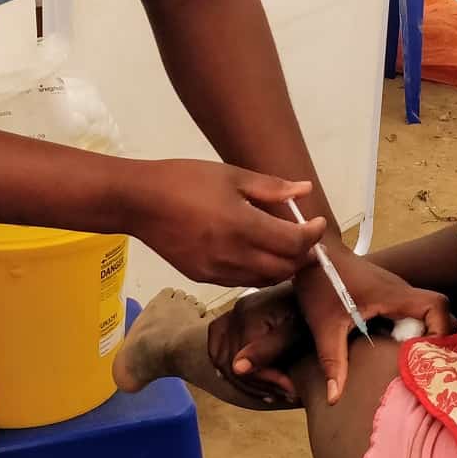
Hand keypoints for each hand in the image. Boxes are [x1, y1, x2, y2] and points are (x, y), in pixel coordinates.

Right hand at [128, 161, 326, 286]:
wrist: (139, 202)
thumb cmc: (185, 180)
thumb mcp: (231, 176)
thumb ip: (271, 187)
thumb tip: (305, 190)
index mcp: (243, 225)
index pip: (294, 242)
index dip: (313, 235)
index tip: (317, 222)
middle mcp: (234, 255)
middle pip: (285, 268)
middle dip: (303, 255)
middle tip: (307, 238)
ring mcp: (217, 271)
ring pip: (266, 279)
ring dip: (283, 267)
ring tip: (285, 247)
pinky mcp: (203, 277)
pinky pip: (242, 281)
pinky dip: (259, 272)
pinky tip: (257, 254)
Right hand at [206, 284, 306, 406]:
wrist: (318, 287)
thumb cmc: (308, 310)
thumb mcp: (295, 331)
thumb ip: (268, 349)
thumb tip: (237, 367)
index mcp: (249, 316)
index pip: (247, 363)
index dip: (269, 381)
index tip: (291, 391)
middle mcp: (235, 313)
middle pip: (231, 364)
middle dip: (259, 384)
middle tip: (284, 392)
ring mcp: (232, 313)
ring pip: (220, 358)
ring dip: (244, 379)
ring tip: (269, 389)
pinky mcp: (233, 315)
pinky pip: (217, 345)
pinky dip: (226, 362)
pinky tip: (244, 374)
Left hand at [293, 246, 452, 403]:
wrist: (312, 253)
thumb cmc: (320, 282)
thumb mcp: (324, 326)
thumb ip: (333, 362)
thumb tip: (335, 399)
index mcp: (394, 295)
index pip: (437, 306)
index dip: (440, 332)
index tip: (427, 357)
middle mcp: (403, 292)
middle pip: (443, 313)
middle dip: (439, 340)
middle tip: (422, 366)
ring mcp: (400, 293)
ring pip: (431, 314)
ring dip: (426, 338)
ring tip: (412, 364)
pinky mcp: (392, 297)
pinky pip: (416, 315)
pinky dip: (414, 333)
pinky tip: (397, 353)